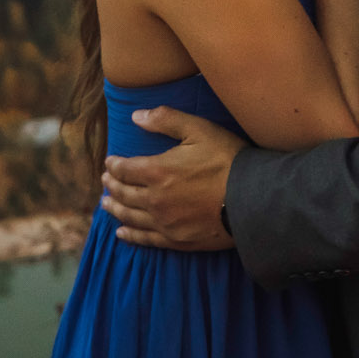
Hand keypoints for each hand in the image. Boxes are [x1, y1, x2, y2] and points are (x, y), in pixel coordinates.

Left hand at [101, 107, 245, 250]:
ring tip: (106, 204)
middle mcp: (154, 200)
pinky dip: (131, 235)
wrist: (253, 199)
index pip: (124, 169)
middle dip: (112, 186)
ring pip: (130, 216)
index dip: (114, 165)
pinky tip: (122, 233)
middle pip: (124, 193)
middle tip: (105, 182)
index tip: (109, 162)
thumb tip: (135, 116)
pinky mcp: (177, 240)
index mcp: (157, 171)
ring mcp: (165, 223)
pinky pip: (146, 239)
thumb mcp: (199, 129)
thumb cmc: (227, 160)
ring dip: (115, 209)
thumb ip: (166, 120)